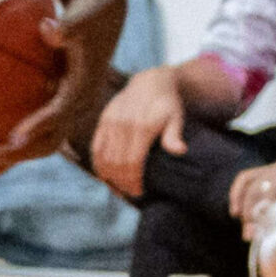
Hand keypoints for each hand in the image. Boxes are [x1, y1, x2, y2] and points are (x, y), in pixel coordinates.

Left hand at [0, 0, 126, 182]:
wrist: (104, 14)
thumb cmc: (89, 13)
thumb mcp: (83, 16)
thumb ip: (68, 25)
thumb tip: (48, 28)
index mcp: (83, 87)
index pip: (59, 111)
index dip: (38, 124)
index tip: (14, 136)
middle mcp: (76, 105)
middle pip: (49, 141)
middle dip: (17, 154)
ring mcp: (66, 110)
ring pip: (40, 145)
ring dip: (9, 161)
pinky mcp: (56, 108)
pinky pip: (34, 136)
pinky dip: (11, 150)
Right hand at [90, 66, 184, 199]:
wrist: (150, 82)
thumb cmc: (168, 104)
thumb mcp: (177, 118)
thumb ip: (174, 135)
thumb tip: (180, 151)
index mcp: (141, 128)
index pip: (131, 163)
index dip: (133, 181)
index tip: (139, 192)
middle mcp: (122, 126)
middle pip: (116, 164)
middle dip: (122, 183)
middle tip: (130, 194)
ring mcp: (110, 123)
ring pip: (103, 157)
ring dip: (109, 177)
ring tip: (118, 188)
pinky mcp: (103, 122)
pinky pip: (95, 147)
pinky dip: (98, 163)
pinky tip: (105, 175)